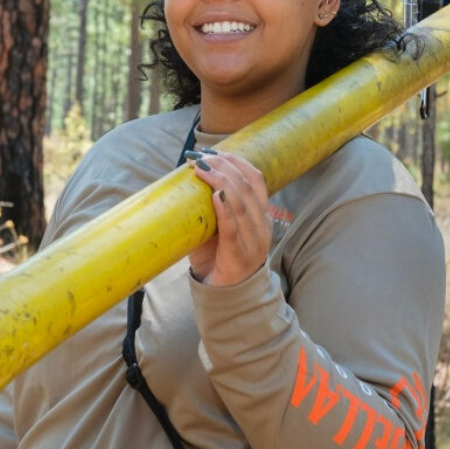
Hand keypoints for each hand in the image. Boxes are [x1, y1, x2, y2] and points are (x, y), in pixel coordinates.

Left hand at [187, 150, 269, 286]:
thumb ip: (213, 209)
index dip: (238, 161)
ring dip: (221, 180)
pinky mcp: (239, 256)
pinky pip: (233, 229)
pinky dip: (225, 209)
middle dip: (225, 166)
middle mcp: (262, 226)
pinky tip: (215, 194)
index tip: (216, 150)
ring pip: (243, 203)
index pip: (257, 179)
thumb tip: (187, 183)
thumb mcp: (220, 229)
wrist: (228, 297)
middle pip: (248, 186)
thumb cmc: (220, 259)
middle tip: (202, 156)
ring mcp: (253, 242)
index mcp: (261, 216)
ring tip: (202, 168)